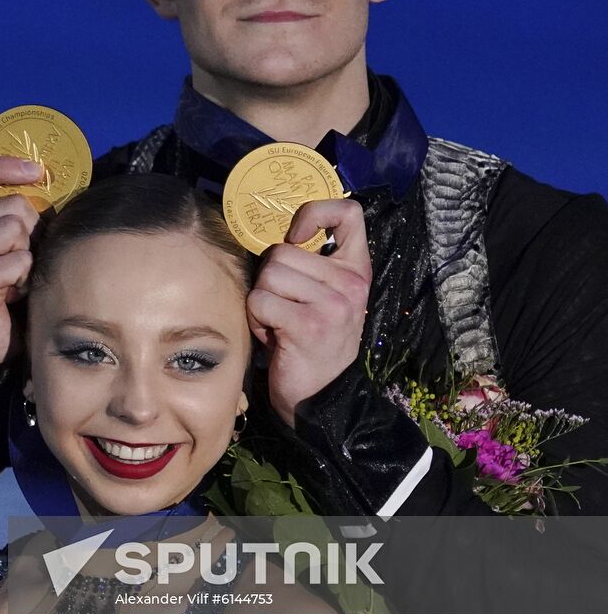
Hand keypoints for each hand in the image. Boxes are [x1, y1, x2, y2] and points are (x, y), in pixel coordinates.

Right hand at [0, 156, 42, 371]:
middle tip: (26, 262)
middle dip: (34, 230)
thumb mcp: (19, 246)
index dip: (1, 164)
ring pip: (16, 228)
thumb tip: (54, 181)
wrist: (1, 345)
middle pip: (13, 204)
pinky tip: (15, 295)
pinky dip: (27, 278)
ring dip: (30, 256)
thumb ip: (26, 216)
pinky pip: (19, 261)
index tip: (37, 171)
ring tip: (19, 280)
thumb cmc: (17, 292)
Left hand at [246, 199, 370, 427]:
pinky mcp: (308, 325)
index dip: (314, 213)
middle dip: (270, 280)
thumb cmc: (314, 344)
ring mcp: (332, 304)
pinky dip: (256, 319)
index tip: (297, 236)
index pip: (349, 213)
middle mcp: (350, 282)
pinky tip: (274, 339)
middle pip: (282, 250)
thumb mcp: (326, 298)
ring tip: (279, 325)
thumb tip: (274, 235)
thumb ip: (312, 265)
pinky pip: (260, 301)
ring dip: (261, 302)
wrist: (324, 401)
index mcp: (357, 270)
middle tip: (284, 310)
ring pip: (268, 275)